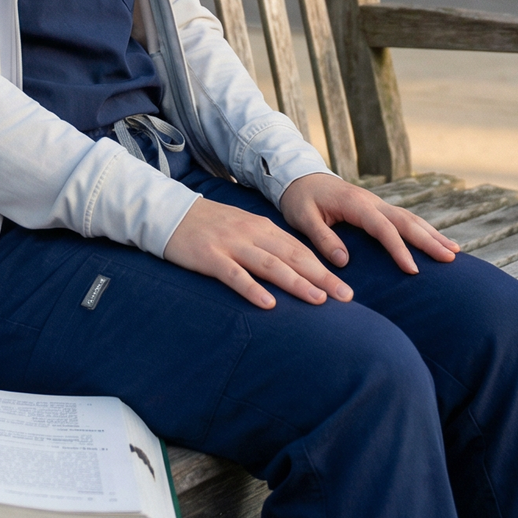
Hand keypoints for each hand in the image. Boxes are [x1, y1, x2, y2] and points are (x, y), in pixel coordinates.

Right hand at [163, 196, 355, 310]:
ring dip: (295, 283)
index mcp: (263, 228)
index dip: (325, 269)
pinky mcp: (210, 256)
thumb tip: (296, 268)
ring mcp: (231, 244)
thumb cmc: (211, 227)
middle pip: (293, 257)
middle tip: (346, 297)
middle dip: (321, 278)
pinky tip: (267, 304)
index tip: (346, 290)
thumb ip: (268, 246)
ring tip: (318, 300)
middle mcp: (252, 234)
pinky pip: (234, 275)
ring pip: (270, 265)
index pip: (300, 250)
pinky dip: (252, 289)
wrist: (171, 213)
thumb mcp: (244, 229)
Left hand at [278, 173, 458, 276]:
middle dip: (429, 240)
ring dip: (433, 234)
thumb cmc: (300, 199)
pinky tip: (437, 240)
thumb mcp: (303, 219)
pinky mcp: (377, 208)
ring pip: (411, 218)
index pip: (383, 228)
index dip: (399, 249)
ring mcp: (377, 203)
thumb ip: (322, 238)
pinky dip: (423, 229)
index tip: (413, 269)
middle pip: (406, 221)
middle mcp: (372, 202)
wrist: (299, 177)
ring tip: (454, 251)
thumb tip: (344, 261)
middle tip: (451, 258)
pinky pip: (405, 219)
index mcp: (355, 204)